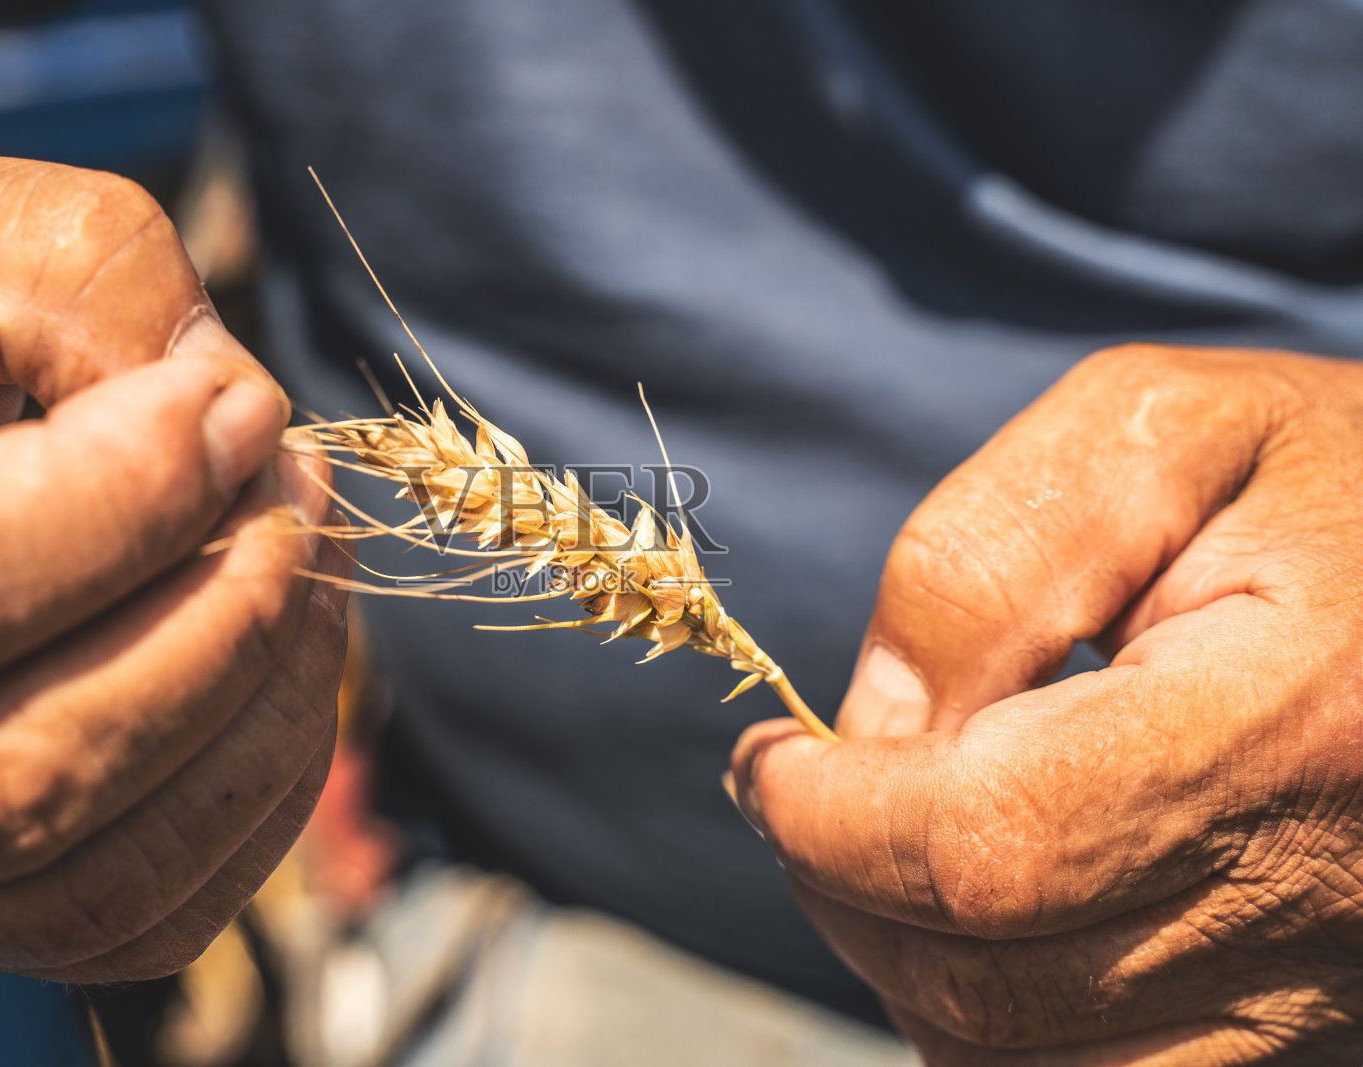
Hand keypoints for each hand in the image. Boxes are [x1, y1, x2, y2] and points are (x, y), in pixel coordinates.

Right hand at [0, 142, 347, 981]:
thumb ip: (57, 277)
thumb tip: (230, 414)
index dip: (116, 508)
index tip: (238, 412)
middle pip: (21, 772)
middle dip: (217, 621)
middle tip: (297, 493)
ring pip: (89, 869)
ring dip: (258, 712)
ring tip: (302, 564)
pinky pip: (133, 917)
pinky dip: (252, 802)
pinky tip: (280, 670)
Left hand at [732, 344, 1362, 1063]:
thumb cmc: (1321, 477)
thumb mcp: (1155, 433)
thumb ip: (982, 566)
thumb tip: (866, 732)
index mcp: (1287, 718)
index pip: (994, 845)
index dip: (837, 824)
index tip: (769, 766)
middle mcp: (1322, 892)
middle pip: (997, 980)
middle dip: (842, 891)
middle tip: (803, 801)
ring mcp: (1331, 986)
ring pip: (1039, 1066)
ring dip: (907, 969)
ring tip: (883, 850)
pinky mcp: (1323, 1023)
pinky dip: (1003, 1028)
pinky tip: (980, 920)